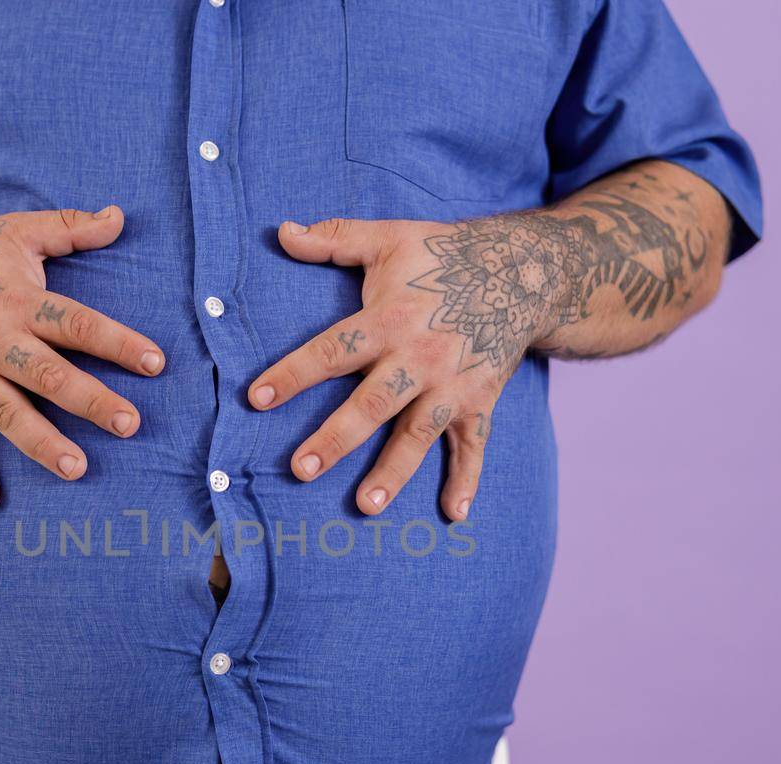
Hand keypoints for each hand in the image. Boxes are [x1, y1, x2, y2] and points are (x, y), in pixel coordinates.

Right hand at [0, 206, 164, 507]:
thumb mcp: (16, 230)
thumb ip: (70, 225)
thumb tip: (120, 216)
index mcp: (18, 299)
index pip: (75, 322)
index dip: (117, 342)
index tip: (157, 363)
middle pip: (47, 374)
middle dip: (89, 400)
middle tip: (130, 424)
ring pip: (6, 413)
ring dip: (41, 443)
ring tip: (77, 469)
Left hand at [248, 214, 574, 520]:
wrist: (523, 271)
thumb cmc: (443, 254)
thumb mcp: (389, 237)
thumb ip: (334, 238)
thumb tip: (281, 231)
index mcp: (391, 318)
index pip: (333, 349)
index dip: (294, 373)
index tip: (256, 398)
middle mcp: (421, 357)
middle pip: (372, 404)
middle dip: (336, 438)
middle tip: (300, 469)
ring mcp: (453, 385)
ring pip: (418, 435)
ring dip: (393, 472)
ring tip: (365, 505)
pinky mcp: (481, 402)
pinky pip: (474, 447)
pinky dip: (467, 480)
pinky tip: (453, 514)